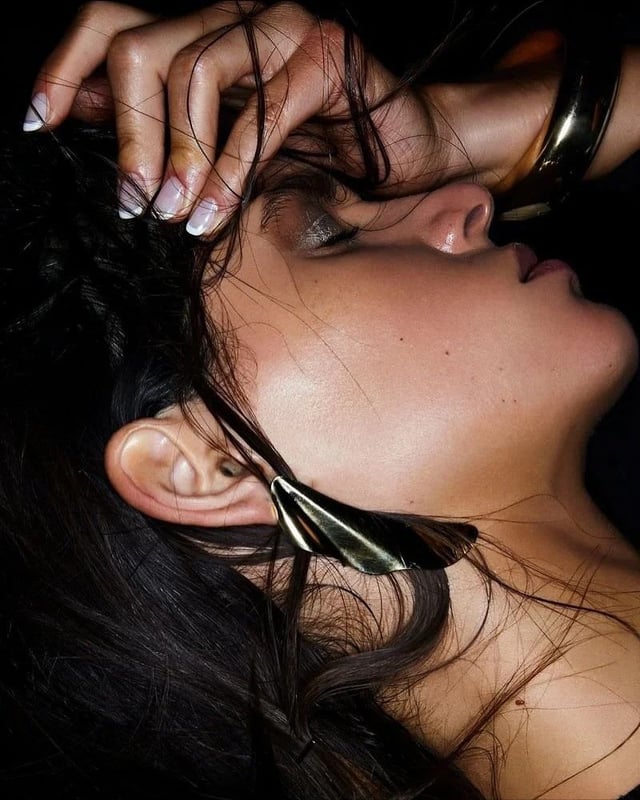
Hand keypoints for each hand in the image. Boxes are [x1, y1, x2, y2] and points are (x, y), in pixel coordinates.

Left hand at [25, 0, 447, 233]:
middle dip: (131, 137)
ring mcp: (281, 29)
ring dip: (179, 155)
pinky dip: (233, 168)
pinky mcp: (326, 57)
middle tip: (138, 206)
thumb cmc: (319, 158)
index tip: (42, 123)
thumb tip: (94, 121)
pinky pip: (263, 109)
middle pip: (140, 49)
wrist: (406, 155)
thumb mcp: (228, 151)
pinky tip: (218, 213)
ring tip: (180, 217)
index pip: (110, 25)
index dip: (65, 68)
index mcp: (203, 37)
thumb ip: (171, 132)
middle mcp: (234, 19)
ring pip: (195, 69)